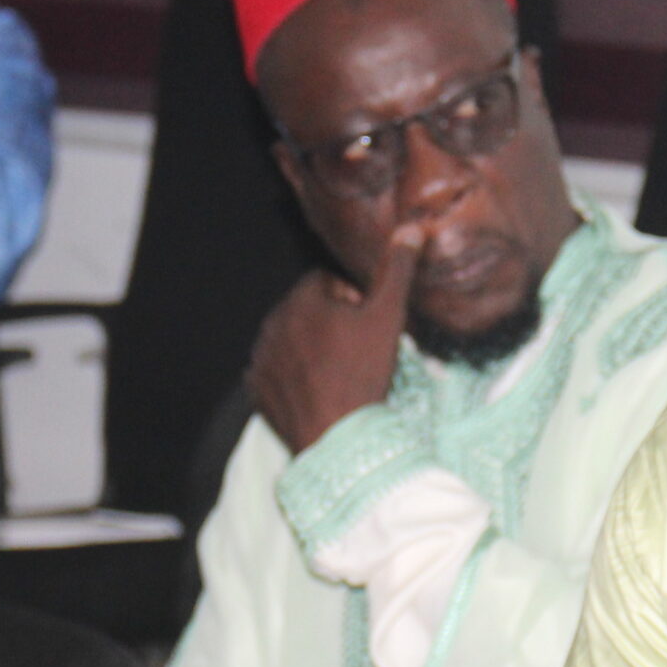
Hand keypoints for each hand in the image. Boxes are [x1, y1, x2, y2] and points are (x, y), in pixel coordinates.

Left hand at [248, 224, 422, 453]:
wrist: (337, 437)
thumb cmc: (363, 373)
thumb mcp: (388, 317)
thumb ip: (396, 270)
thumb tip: (410, 229)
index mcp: (301, 299)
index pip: (327, 282)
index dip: (353, 300)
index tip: (368, 324)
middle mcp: (272, 323)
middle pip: (307, 310)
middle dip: (330, 323)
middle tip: (358, 351)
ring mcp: (260, 358)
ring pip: (290, 340)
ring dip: (310, 348)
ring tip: (339, 372)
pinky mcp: (256, 389)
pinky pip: (275, 372)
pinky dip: (293, 376)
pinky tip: (317, 390)